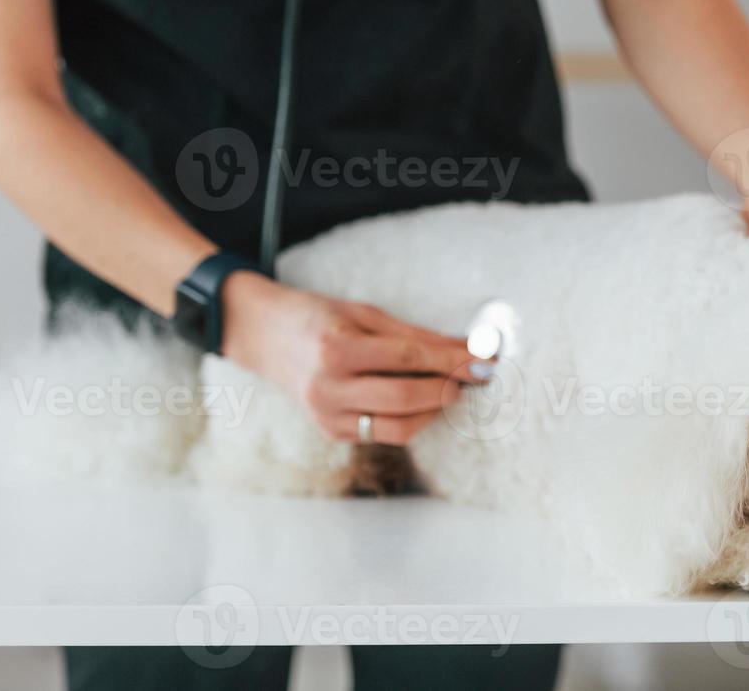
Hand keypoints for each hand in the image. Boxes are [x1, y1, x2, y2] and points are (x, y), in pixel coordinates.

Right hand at [218, 272, 482, 444]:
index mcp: (336, 348)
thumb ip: (414, 335)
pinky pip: (381, 433)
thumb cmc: (318, 317)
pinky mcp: (330, 432)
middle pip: (405, 397)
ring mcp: (326, 415)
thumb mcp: (364, 313)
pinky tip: (421, 403)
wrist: (265, 337)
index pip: (408, 358)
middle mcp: (328, 386)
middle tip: (473, 379)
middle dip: (447, 389)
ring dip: (433, 411)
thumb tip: (464, 348)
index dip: (451, 361)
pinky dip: (408, 420)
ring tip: (450, 391)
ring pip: (397, 427)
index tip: (483, 360)